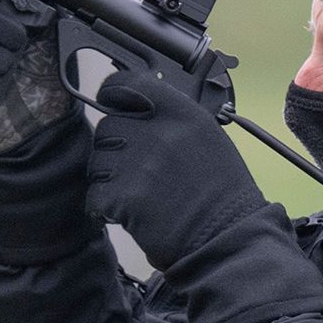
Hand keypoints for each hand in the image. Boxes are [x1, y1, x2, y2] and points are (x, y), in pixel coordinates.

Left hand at [86, 70, 266, 268]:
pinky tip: (127, 213)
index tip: (110, 102)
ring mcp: (139, 164)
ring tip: (136, 194)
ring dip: (108, 178)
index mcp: (182, 114)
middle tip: (133, 169)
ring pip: (97, 160)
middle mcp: (159, 132)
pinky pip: (95, 194)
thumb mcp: (206, 139)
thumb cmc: (223, 195)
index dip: (112, 94)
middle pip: (107, 125)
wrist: (227, 238)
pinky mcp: (124, 196)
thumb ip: (172, 120)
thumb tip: (138, 109)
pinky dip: (104, 207)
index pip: (127, 83)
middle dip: (113, 147)